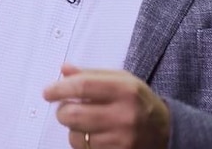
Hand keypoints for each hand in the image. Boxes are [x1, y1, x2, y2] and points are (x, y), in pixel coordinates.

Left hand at [43, 64, 169, 148]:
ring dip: (73, 129)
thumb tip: (64, 70)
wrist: (164, 130)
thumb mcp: (121, 79)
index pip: (83, 86)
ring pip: (76, 136)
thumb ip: (91, 74)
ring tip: (85, 122)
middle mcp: (124, 115)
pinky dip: (83, 142)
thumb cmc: (137, 100)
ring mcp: (122, 139)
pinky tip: (93, 134)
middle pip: (74, 115)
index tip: (48, 92)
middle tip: (65, 108)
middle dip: (62, 111)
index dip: (60, 89)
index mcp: (124, 90)